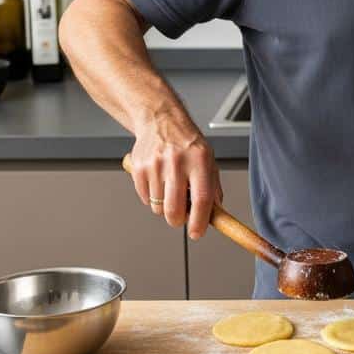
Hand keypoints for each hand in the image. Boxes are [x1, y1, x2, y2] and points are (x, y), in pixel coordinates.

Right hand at [126, 116, 221, 239]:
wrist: (161, 120)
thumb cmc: (187, 142)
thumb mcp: (208, 159)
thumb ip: (212, 186)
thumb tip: (215, 213)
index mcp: (199, 160)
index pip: (201, 199)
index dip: (199, 221)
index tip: (198, 233)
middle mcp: (177, 162)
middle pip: (175, 209)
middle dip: (178, 220)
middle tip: (181, 216)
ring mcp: (155, 165)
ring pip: (158, 207)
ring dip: (165, 207)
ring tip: (170, 189)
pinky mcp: (139, 168)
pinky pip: (144, 199)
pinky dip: (151, 198)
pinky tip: (158, 182)